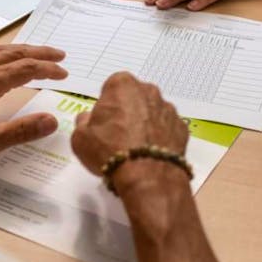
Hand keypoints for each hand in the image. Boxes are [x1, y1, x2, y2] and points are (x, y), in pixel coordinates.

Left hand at [0, 44, 67, 164]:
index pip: (26, 69)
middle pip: (15, 53)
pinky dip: (2, 53)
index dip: (48, 70)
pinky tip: (3, 61)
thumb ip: (21, 131)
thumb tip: (52, 121)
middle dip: (40, 53)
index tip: (63, 74)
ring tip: (37, 54)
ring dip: (21, 50)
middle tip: (59, 55)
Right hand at [71, 72, 188, 175]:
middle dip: (127, 111)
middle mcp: (149, 91)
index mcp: (123, 85)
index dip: (106, 104)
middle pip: (134, 97)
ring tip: (134, 148)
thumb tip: (87, 119)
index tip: (102, 121)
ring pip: (152, 113)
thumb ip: (83, 122)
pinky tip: (150, 154)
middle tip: (117, 135)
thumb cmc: (110, 151)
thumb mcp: (80, 137)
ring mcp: (168, 109)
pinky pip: (166, 129)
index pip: (111, 86)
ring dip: (144, 124)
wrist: (147, 176)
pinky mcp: (181, 128)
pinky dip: (160, 137)